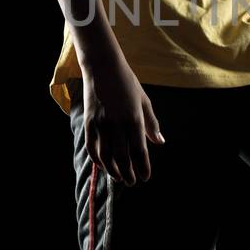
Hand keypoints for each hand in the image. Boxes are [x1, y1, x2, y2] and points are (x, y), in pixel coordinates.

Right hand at [82, 58, 165, 185]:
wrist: (102, 66)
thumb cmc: (127, 82)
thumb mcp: (144, 101)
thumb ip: (152, 123)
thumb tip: (160, 142)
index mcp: (134, 119)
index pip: (140, 150)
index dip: (143, 167)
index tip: (146, 177)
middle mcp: (117, 124)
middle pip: (122, 157)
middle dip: (128, 173)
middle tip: (132, 182)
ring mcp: (101, 124)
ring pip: (106, 156)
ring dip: (113, 170)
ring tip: (119, 177)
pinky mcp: (89, 122)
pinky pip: (92, 147)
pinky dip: (97, 159)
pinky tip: (104, 165)